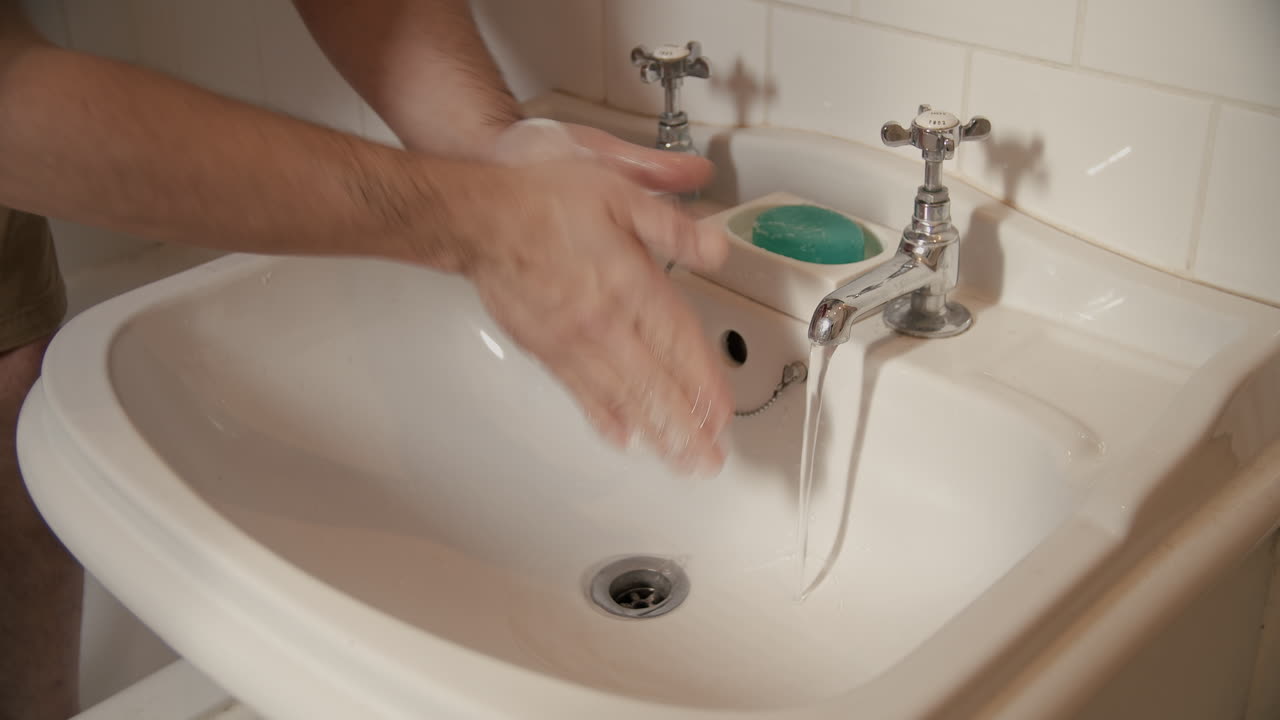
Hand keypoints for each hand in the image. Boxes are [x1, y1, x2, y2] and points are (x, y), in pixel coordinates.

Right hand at [442, 129, 731, 474]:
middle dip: (686, 428)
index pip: (680, 346)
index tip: (723, 415)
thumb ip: (671, 225)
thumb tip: (714, 247)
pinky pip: (581, 393)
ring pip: (622, 399)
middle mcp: (605, 324)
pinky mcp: (546, 351)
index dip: (705, 385)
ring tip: (677, 460)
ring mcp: (574, 343)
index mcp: (631, 286)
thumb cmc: (543, 202)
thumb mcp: (620, 193)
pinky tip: (621, 436)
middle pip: (656, 386)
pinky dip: (604, 419)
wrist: (480, 220)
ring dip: (654, 433)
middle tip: (707, 460)